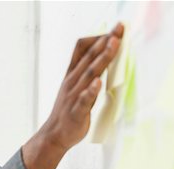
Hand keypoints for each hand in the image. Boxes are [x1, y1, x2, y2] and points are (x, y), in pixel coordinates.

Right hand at [22, 23, 123, 168]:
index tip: (111, 31)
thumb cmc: (68, 111)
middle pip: (89, 58)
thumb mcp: (74, 88)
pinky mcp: (76, 112)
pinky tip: (98, 83)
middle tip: (119, 28)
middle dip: (105, 41)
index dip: (96, 38)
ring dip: (102, 59)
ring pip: (89, 74)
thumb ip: (87, 75)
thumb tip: (104, 61)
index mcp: (72, 75)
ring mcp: (73, 96)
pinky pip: (84, 100)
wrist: (54, 134)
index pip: (81, 50)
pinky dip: (91, 91)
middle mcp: (72, 82)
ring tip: (113, 45)